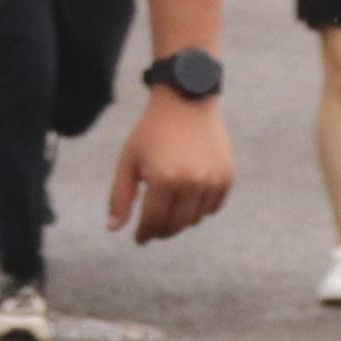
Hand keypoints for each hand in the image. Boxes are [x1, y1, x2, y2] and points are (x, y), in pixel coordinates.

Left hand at [108, 90, 232, 241]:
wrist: (187, 101)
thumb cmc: (152, 131)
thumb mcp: (128, 160)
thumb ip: (120, 196)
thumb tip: (113, 228)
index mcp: (164, 179)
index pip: (154, 221)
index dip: (145, 233)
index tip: (140, 239)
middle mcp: (192, 183)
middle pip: (176, 225)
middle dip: (161, 231)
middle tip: (152, 228)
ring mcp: (213, 181)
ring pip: (195, 219)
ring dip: (180, 219)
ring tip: (169, 206)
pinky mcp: (227, 177)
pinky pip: (213, 208)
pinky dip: (199, 209)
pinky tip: (187, 198)